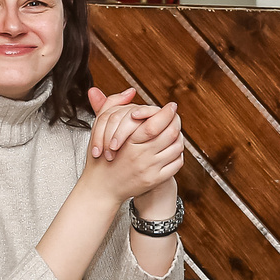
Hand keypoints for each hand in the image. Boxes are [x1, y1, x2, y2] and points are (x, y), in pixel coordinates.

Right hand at [79, 88, 182, 207]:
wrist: (101, 188)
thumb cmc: (100, 158)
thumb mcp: (100, 127)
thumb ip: (112, 104)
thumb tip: (131, 91)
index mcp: (129, 142)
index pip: (156, 123)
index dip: (167, 112)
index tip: (171, 106)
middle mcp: (141, 155)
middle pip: (170, 133)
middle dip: (176, 121)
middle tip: (175, 116)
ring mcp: (150, 169)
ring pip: (176, 148)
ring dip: (178, 137)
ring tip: (174, 131)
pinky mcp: (155, 180)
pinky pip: (176, 163)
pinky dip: (178, 154)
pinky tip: (172, 148)